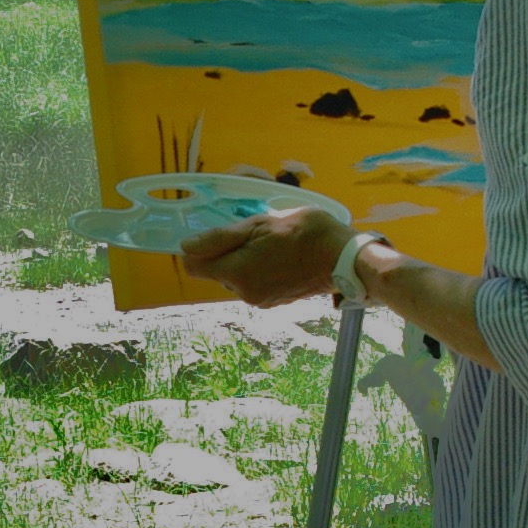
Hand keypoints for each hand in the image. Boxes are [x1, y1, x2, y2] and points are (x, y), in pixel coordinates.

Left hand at [180, 203, 352, 307]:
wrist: (342, 256)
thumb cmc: (302, 232)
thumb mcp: (257, 225)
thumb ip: (219, 239)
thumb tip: (185, 247)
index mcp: (236, 273)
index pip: (193, 266)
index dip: (198, 248)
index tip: (216, 234)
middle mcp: (244, 293)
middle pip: (218, 271)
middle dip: (228, 253)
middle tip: (254, 234)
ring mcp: (261, 300)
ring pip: (237, 277)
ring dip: (246, 261)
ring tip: (271, 244)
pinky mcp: (276, 302)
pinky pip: (255, 284)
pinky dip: (261, 271)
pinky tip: (281, 257)